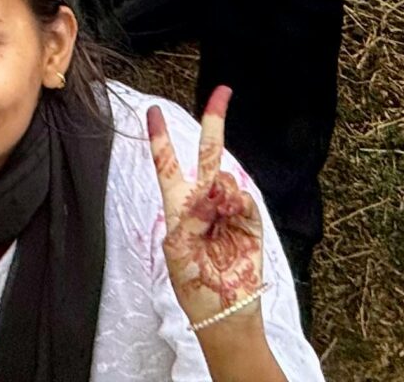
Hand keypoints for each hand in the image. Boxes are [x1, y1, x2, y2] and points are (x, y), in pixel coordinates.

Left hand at [150, 88, 267, 336]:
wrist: (223, 310)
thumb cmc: (192, 282)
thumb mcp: (178, 246)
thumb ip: (191, 212)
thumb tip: (214, 187)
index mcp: (177, 205)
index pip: (167, 164)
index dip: (160, 137)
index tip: (152, 111)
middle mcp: (203, 202)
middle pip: (208, 155)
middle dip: (215, 122)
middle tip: (223, 92)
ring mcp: (229, 211)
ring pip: (227, 178)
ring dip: (220, 192)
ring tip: (215, 215)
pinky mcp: (250, 224)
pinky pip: (244, 200)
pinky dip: (236, 203)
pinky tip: (230, 213)